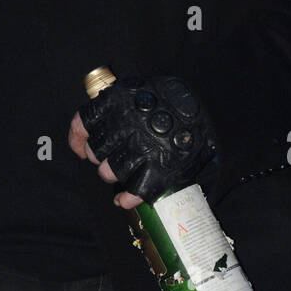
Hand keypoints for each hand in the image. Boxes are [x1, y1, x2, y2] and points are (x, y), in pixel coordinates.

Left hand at [68, 75, 216, 206]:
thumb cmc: (172, 101)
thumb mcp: (141, 91)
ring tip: (123, 172)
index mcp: (119, 100)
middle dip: (98, 157)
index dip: (77, 138)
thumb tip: (89, 130)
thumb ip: (116, 105)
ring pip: (108, 172)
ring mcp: (143, 148)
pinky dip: (126, 198)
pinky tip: (124, 199)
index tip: (79, 149)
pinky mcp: (159, 169)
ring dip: (111, 175)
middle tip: (109, 157)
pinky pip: (133, 190)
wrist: (213, 109)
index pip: (85, 121)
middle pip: (95, 150)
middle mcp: (127, 124)